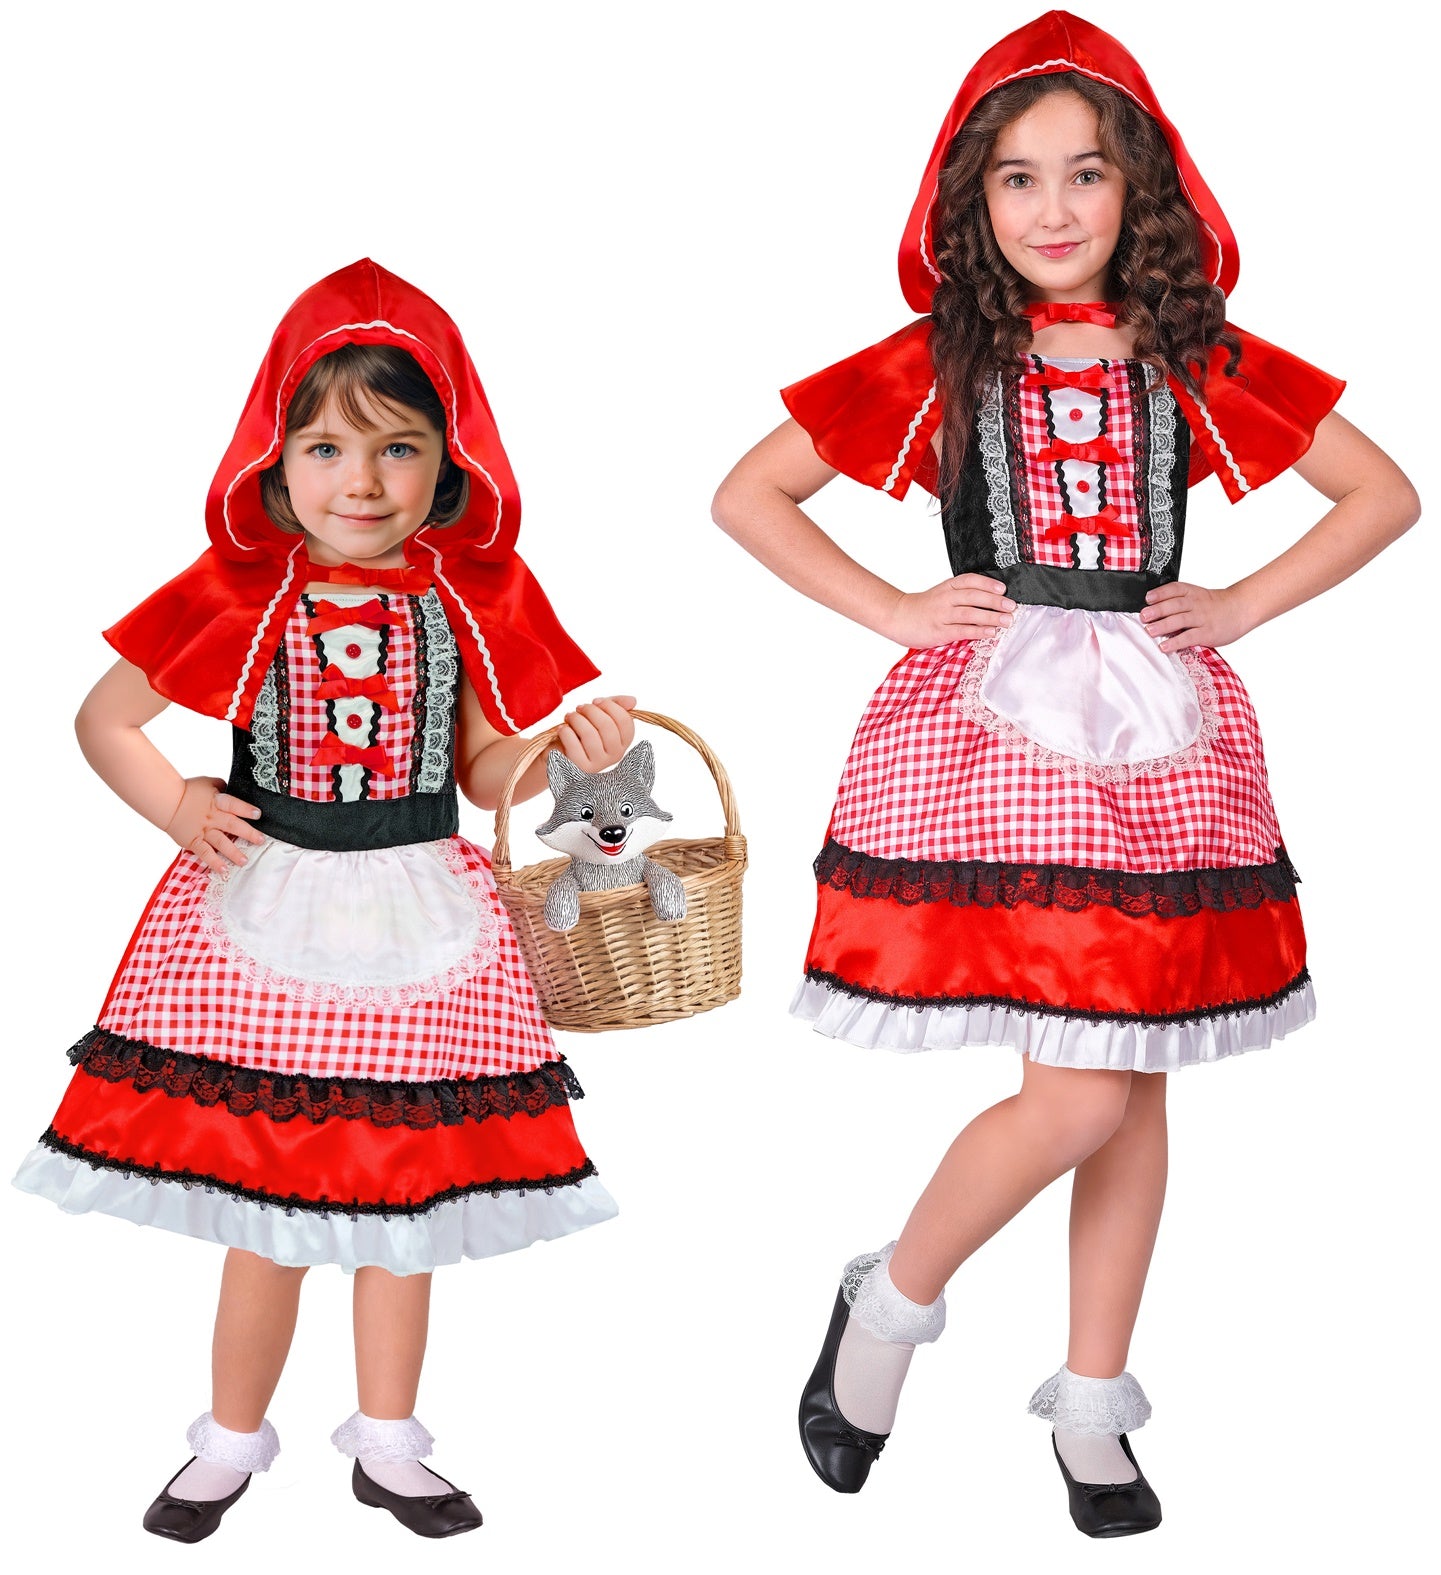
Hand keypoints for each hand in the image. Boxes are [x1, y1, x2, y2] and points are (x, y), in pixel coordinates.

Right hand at [164, 776, 264, 871]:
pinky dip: (214, 862)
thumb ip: (223, 787)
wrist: (165, 801)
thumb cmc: (188, 791)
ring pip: (221, 842)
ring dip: (234, 852)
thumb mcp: (207, 783)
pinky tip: (224, 870)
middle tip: (261, 840)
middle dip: (248, 833)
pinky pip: (205, 853)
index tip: (258, 814)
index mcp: (216, 802)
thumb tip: (233, 789)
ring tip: (244, 861)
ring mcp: (203, 831)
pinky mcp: (193, 841)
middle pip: (232, 825)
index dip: (245, 809)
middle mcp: (212, 817)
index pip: (232, 804)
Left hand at [556, 696, 636, 772]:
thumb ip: (615, 706)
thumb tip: (633, 701)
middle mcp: (616, 755)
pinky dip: (566, 732)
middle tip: (579, 708)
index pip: (625, 721)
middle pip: (607, 726)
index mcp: (623, 742)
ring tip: (570, 717)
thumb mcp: (598, 716)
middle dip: (590, 710)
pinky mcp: (581, 768)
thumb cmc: (580, 732)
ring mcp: (600, 764)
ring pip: (589, 734)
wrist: (560, 753)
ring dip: (576, 719)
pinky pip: (574, 745)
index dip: (610, 706)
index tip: (596, 701)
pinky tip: (563, 729)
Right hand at [882, 575, 1014, 647]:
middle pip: (974, 596)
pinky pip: (962, 630)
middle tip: (1012, 606)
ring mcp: (942, 615)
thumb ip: (962, 595)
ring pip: (970, 613)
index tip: (1003, 589)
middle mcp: (946, 598)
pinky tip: (991, 632)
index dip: (987, 584)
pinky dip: (978, 631)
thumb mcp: (942, 594)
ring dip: (991, 617)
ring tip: (1007, 620)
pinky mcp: (939, 631)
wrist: (898, 616)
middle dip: (995, 601)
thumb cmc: (924, 607)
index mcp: (948, 587)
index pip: (970, 581)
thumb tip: (991, 600)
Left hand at [1139, 582, 1255, 651]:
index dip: (1160, 593)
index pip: (1175, 589)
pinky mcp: (1207, 633)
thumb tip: (1153, 609)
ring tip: (1149, 631)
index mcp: (1192, 593)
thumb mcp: (1198, 596)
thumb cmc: (1216, 605)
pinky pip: (1189, 637)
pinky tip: (1165, 646)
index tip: (1148, 598)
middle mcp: (1196, 604)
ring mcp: (1202, 619)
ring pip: (1180, 620)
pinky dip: (1176, 642)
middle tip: (1144, 616)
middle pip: (1175, 605)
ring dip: (1163, 626)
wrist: (1241, 608)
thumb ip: (1179, 601)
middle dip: (1157, 610)